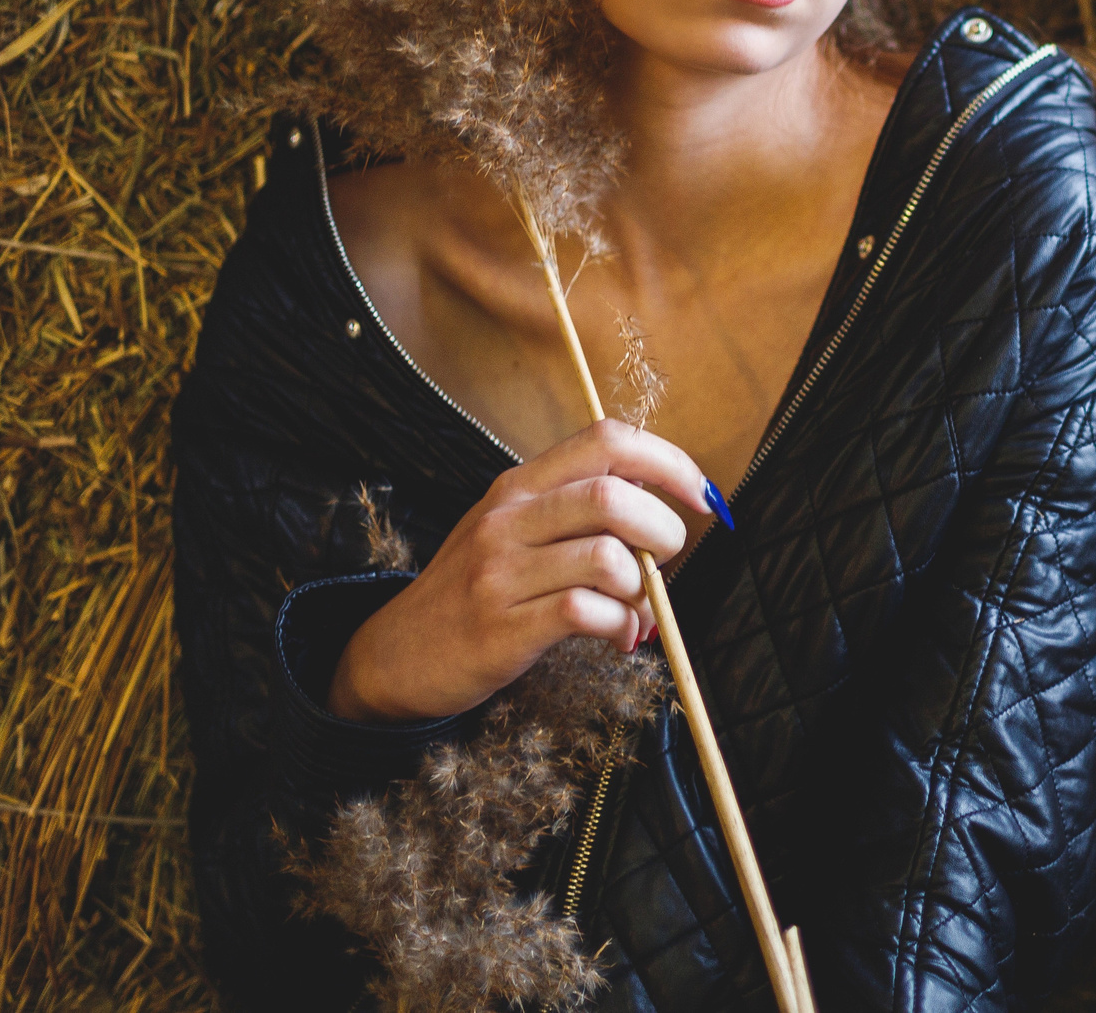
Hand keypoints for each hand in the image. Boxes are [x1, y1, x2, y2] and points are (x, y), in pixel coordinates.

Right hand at [328, 419, 708, 722]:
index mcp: (519, 486)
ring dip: (643, 587)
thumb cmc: (474, 591)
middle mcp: (507, 519)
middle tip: (665, 562)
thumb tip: (666, 514)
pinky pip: (584, 613)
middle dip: (663, 530)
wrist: (393, 656)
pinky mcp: (501, 628)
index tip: (701, 496)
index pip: (607, 440)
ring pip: (605, 557)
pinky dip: (620, 626)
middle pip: (612, 497)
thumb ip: (576, 513)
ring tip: (638, 608)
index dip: (669, 462)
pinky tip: (619, 638)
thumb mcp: (512, 532)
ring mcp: (500, 573)